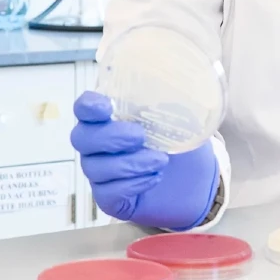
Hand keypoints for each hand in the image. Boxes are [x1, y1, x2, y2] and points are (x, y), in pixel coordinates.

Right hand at [70, 91, 219, 230]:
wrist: (197, 182)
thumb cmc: (179, 144)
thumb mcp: (177, 115)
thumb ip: (160, 98)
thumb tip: (153, 81)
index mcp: (109, 118)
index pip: (84, 108)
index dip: (88, 106)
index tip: (105, 107)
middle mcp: (98, 145)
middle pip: (82, 138)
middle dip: (110, 136)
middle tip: (140, 136)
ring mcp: (101, 173)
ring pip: (95, 167)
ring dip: (129, 163)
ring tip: (159, 161)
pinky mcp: (109, 198)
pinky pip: (107, 192)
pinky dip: (132, 184)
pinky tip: (153, 178)